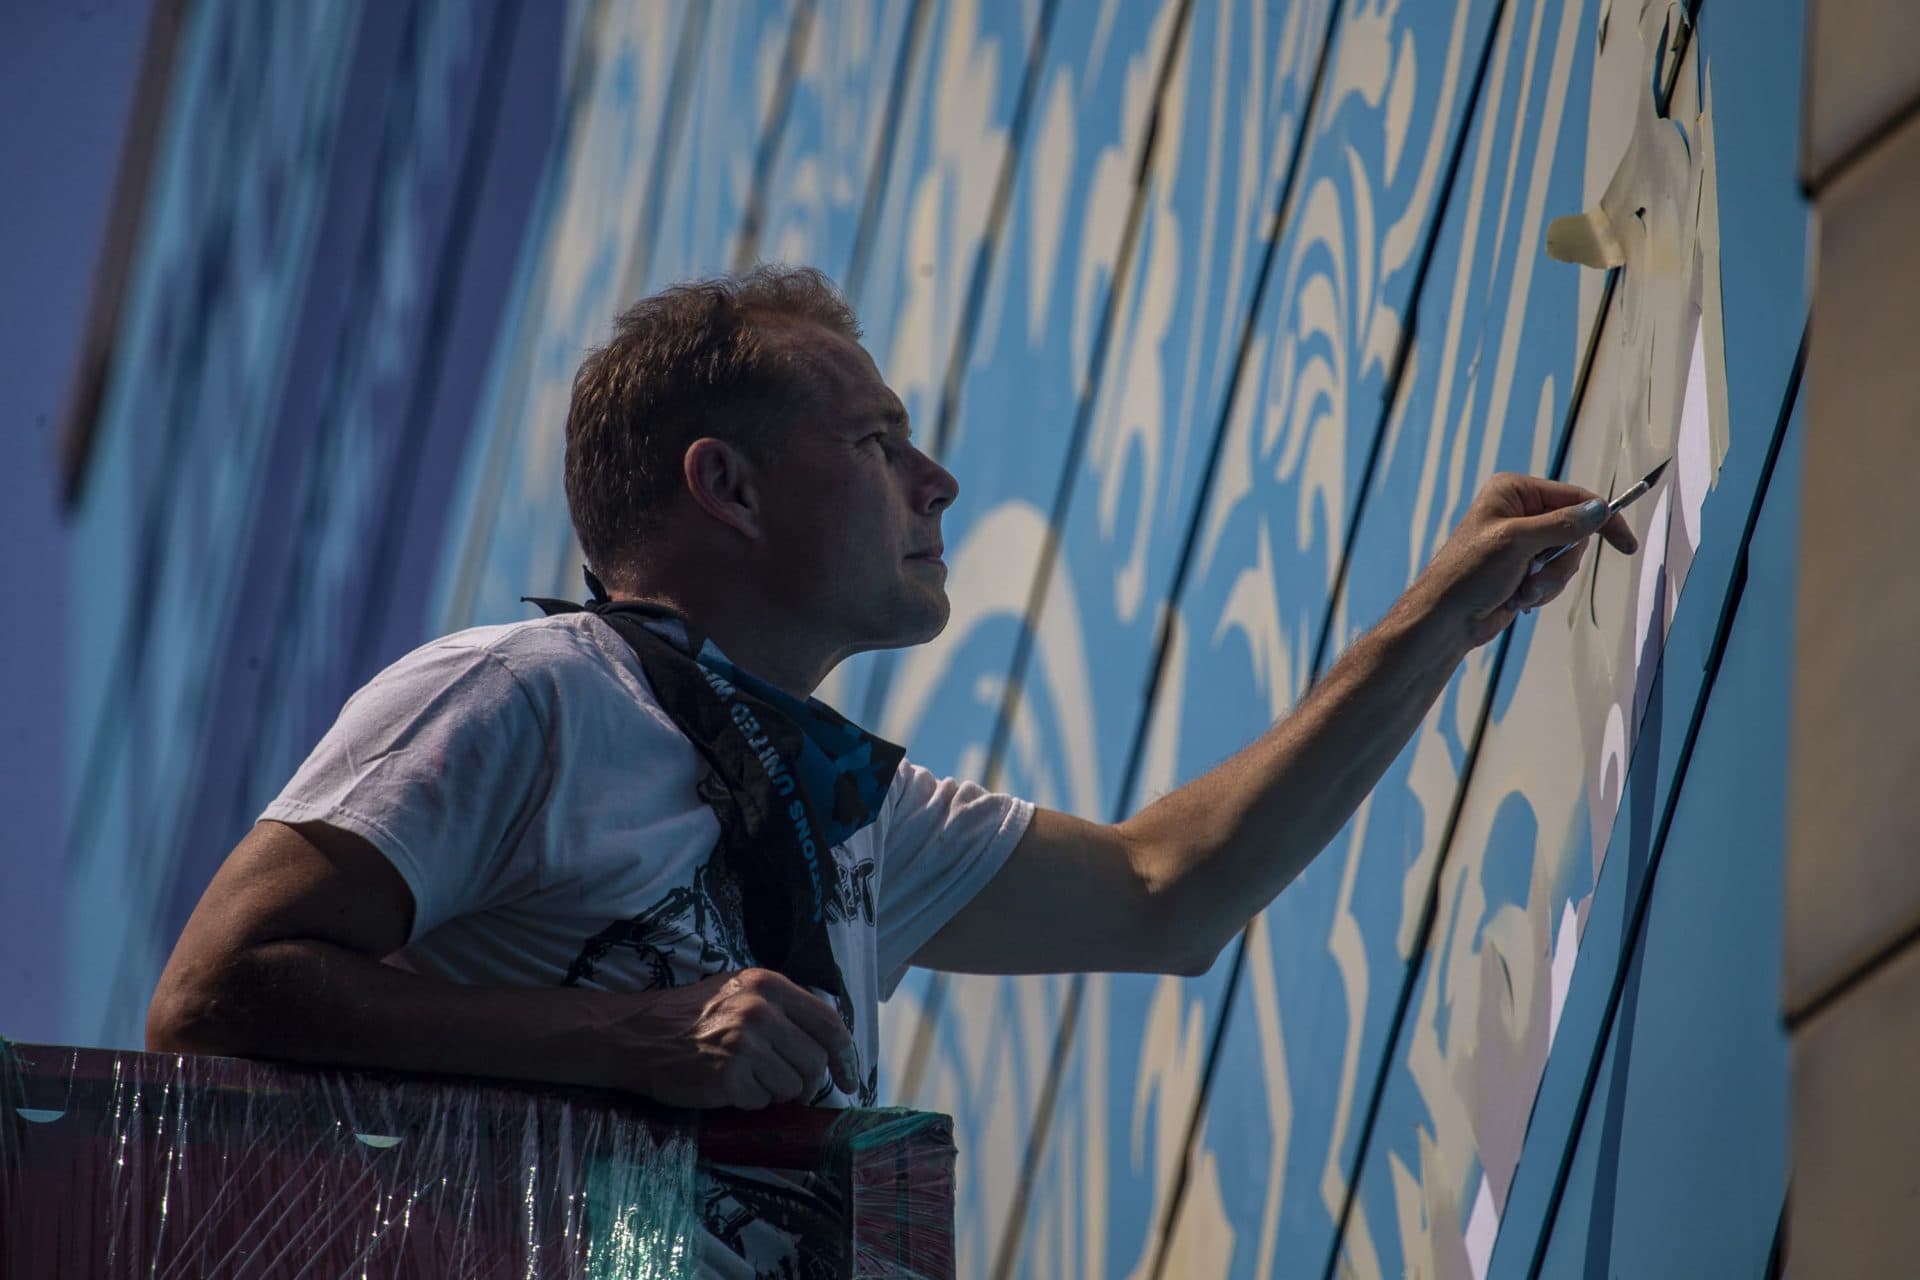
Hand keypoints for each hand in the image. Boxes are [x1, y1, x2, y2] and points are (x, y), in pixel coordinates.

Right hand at [612, 968, 859, 1109]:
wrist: (633, 1035)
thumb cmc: (687, 1018)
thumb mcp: (738, 993)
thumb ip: (781, 1009)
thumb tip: (825, 1045)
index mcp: (769, 985)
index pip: (829, 1022)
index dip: (846, 1056)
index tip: (851, 1080)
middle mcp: (761, 1010)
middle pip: (815, 1060)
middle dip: (807, 1083)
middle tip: (785, 1087)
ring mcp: (745, 1043)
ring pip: (793, 1086)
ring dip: (775, 1093)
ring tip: (748, 1081)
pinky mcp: (729, 1075)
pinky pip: (762, 1102)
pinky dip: (749, 1103)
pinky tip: (727, 1088)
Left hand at [1408, 472, 1639, 651]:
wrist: (1446, 619)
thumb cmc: (1470, 573)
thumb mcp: (1517, 542)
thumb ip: (1561, 525)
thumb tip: (1599, 510)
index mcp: (1514, 491)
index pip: (1575, 498)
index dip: (1603, 520)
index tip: (1626, 545)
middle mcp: (1520, 511)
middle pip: (1576, 532)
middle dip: (1560, 563)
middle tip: (1535, 576)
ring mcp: (1523, 541)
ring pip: (1567, 560)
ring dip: (1549, 581)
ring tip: (1521, 590)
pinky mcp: (1524, 568)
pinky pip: (1555, 578)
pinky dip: (1541, 592)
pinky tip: (1516, 599)